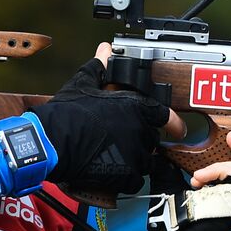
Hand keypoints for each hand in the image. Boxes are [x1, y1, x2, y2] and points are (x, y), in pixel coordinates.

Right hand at [29, 44, 183, 195]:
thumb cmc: (68, 113)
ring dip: (136, 160)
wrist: (53, 142)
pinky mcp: (126, 175)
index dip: (173, 123)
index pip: (165, 116)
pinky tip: (113, 173)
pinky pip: (135, 180)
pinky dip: (127, 179)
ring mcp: (134, 154)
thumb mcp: (84, 84)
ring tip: (116, 158)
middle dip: (142, 141)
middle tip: (124, 141)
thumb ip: (100, 67)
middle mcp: (140, 130)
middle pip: (152, 139)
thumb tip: (105, 50)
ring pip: (146, 161)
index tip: (178, 129)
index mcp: (135, 106)